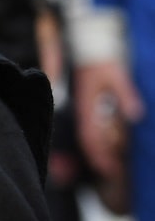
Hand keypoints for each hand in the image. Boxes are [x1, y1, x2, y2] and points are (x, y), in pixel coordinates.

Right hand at [76, 60, 143, 179]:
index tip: (110, 170)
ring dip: (104, 149)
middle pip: (90, 141)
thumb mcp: (117, 76)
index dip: (99, 156)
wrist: (89, 48)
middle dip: (102, 158)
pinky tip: (113, 142)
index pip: (90, 137)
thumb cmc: (102, 63)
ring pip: (91, 136)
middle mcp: (85, 111)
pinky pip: (92, 127)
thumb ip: (126, 94)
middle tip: (115, 172)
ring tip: (116, 161)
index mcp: (88, 107)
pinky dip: (102, 138)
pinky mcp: (89, 106)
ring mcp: (86, 109)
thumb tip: (136, 115)